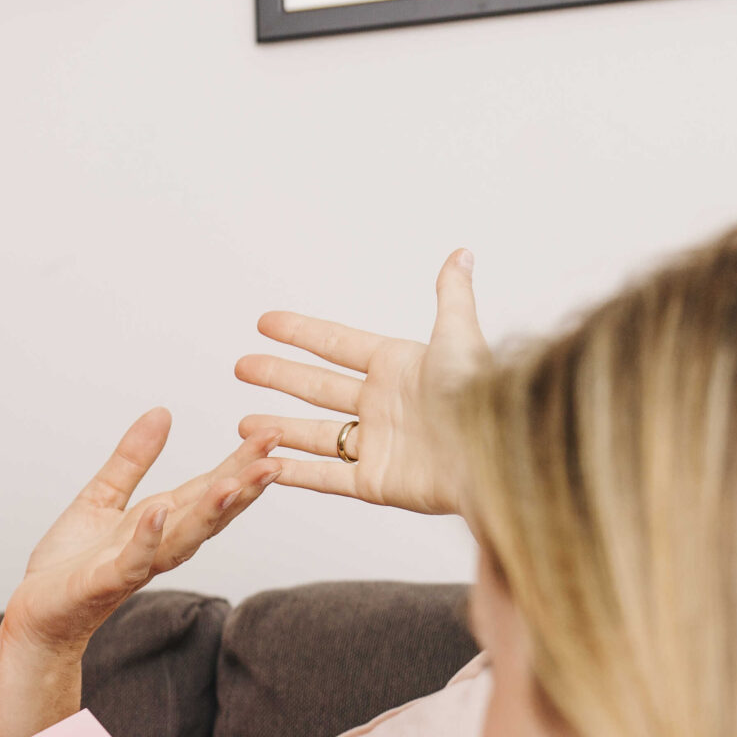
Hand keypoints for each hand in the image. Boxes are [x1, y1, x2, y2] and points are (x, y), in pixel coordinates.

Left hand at [0, 409, 274, 656]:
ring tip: (232, 485)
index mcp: (159, 523)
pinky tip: (158, 511)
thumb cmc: (71, 563)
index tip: (270, 436)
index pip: (207, 490)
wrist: (37, 614)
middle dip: (241, 488)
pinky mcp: (103, 583)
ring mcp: (133, 567)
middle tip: (274, 458)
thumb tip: (163, 413)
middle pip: (207, 515)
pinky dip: (145, 538)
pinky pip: (130, 561)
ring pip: (180, 541)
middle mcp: (156, 546)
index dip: (239, 465)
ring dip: (207, 514)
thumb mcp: (103, 497)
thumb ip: (133, 459)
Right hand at [235, 249, 488, 516]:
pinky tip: (265, 465)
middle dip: (278, 375)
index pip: (336, 344)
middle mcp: (383, 405)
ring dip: (278, 428)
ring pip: (315, 434)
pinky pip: (326, 477)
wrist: (494, 455)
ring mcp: (377, 445)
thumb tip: (461, 254)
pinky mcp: (375, 483)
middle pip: (317, 387)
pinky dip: (294, 473)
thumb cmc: (481, 396)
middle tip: (242, 366)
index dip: (300, 333)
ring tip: (242, 425)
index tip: (265, 322)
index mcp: (398, 367)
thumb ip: (452, 296)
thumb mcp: (460, 336)